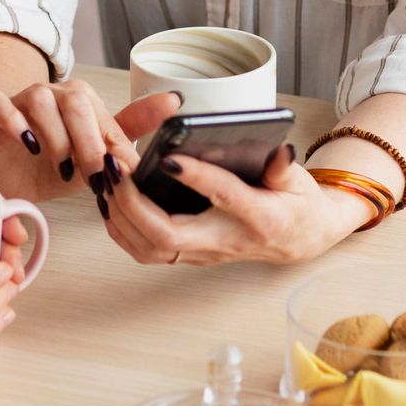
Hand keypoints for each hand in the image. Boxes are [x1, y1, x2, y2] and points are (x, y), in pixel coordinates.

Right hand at [0, 79, 180, 202]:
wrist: (5, 180)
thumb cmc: (49, 166)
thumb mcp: (93, 158)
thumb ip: (127, 135)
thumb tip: (172, 103)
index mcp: (81, 101)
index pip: (104, 115)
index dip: (113, 145)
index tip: (118, 172)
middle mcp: (53, 93)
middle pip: (76, 101)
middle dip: (88, 143)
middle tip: (92, 177)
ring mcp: (20, 99)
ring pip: (41, 100)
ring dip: (56, 138)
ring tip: (60, 169)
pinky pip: (0, 104)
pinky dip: (15, 123)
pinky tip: (28, 145)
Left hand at [100, 145, 375, 265]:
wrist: (299, 239)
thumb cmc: (296, 204)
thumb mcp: (299, 181)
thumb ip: (283, 167)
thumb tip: (279, 151)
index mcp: (259, 218)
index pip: (222, 196)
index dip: (195, 177)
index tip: (167, 158)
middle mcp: (225, 240)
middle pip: (168, 236)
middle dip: (133, 204)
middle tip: (115, 169)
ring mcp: (204, 253)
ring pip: (150, 248)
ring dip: (120, 216)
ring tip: (106, 178)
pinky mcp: (190, 255)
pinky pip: (147, 250)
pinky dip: (122, 228)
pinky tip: (111, 199)